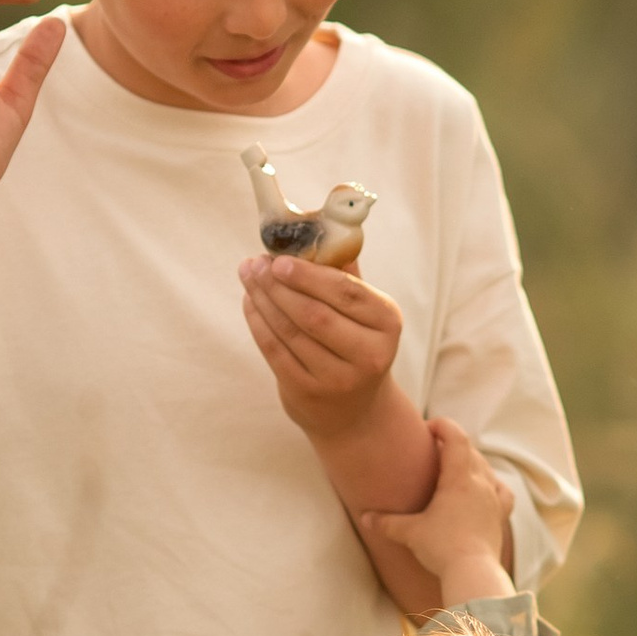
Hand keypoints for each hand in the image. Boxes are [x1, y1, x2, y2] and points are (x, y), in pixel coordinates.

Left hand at [238, 250, 404, 440]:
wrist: (353, 410)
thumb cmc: (354, 342)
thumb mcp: (362, 311)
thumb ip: (344, 272)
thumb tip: (315, 224)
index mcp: (387, 323)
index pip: (346, 292)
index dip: (310, 274)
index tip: (279, 258)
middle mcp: (369, 355)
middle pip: (314, 313)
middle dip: (279, 285)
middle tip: (255, 263)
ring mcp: (338, 379)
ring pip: (290, 331)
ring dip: (263, 299)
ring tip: (248, 275)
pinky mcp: (308, 393)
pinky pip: (275, 351)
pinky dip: (258, 323)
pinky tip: (250, 301)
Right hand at [360, 416, 514, 606]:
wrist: (473, 572)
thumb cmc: (442, 548)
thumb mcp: (410, 533)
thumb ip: (386, 522)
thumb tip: (364, 518)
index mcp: (459, 479)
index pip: (456, 438)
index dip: (443, 426)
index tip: (428, 427)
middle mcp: (480, 483)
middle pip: (470, 451)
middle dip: (451, 444)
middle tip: (432, 450)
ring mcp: (493, 499)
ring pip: (485, 468)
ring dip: (470, 461)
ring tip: (453, 468)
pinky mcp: (499, 516)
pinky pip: (502, 491)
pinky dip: (492, 484)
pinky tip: (485, 488)